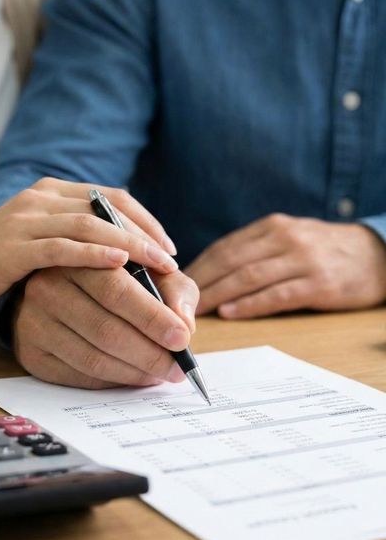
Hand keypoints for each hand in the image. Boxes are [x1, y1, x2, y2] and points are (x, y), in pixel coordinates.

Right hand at [0, 178, 177, 315]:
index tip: (168, 246)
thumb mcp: (35, 242)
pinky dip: (93, 254)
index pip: (110, 197)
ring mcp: (24, 221)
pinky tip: (118, 264)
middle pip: (107, 208)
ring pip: (90, 225)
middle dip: (146, 233)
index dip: (145, 219)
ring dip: (131, 244)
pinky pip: (60, 247)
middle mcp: (40, 199)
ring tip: (160, 264)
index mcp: (49, 194)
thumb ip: (69, 238)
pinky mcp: (12, 248)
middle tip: (173, 260)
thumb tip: (118, 255)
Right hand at [13, 266, 198, 388]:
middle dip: (149, 353)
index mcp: (78, 259)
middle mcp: (48, 288)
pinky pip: (78, 375)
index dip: (152, 317)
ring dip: (134, 372)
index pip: (117, 290)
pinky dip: (112, 381)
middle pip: (105, 329)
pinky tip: (133, 376)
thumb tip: (184, 324)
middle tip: (177, 367)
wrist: (55, 293)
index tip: (182, 338)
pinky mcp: (31, 353)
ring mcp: (34, 322)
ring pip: (93, 358)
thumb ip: (173, 289)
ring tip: (161, 374)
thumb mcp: (146, 272)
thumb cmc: (110, 281)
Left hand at [185, 214, 385, 318]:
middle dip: (200, 283)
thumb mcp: (287, 238)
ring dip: (217, 295)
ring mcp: (302, 260)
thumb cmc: (321, 250)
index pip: (224, 247)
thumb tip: (208, 273)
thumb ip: (252, 250)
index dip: (197, 267)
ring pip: (248, 277)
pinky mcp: (318, 284)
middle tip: (175, 301)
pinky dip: (249, 305)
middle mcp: (284, 238)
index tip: (174, 284)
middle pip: (230, 261)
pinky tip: (229, 313)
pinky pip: (276, 295)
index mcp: (271, 227)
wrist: (376, 255)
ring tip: (194, 311)